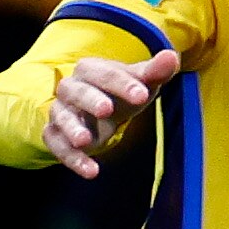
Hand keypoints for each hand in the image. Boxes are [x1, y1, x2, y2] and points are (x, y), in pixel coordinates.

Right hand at [45, 48, 177, 176]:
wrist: (100, 110)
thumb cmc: (121, 92)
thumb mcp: (139, 83)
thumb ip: (154, 72)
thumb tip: (171, 56)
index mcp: (90, 70)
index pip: (105, 74)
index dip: (123, 84)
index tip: (142, 95)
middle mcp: (71, 88)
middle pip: (77, 92)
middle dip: (92, 100)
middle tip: (107, 110)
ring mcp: (61, 112)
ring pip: (62, 118)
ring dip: (73, 129)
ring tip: (86, 141)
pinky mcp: (56, 135)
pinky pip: (58, 145)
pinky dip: (72, 159)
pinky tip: (91, 171)